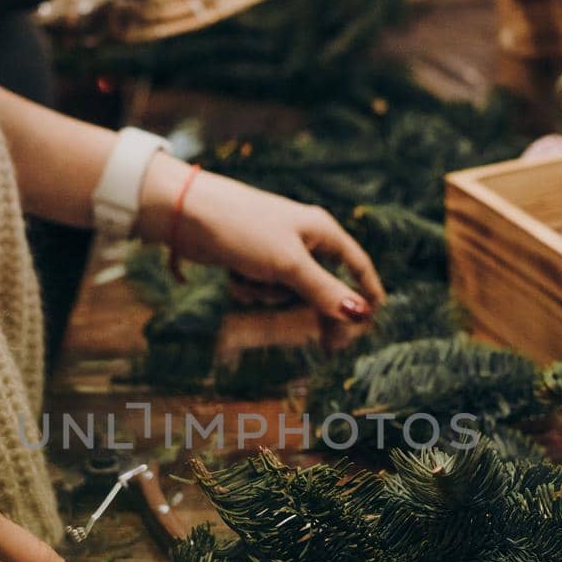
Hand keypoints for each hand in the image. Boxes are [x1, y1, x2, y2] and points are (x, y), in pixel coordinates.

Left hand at [137, 155, 385, 346]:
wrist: (187, 213)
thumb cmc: (243, 229)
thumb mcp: (288, 264)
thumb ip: (324, 290)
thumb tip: (361, 314)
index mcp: (320, 231)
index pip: (356, 264)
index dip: (367, 291)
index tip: (374, 320)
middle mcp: (301, 239)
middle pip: (322, 286)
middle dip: (313, 308)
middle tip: (326, 347)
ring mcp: (274, 250)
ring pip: (287, 291)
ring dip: (269, 295)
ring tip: (251, 281)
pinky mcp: (250, 260)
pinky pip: (260, 287)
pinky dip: (249, 288)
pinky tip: (233, 277)